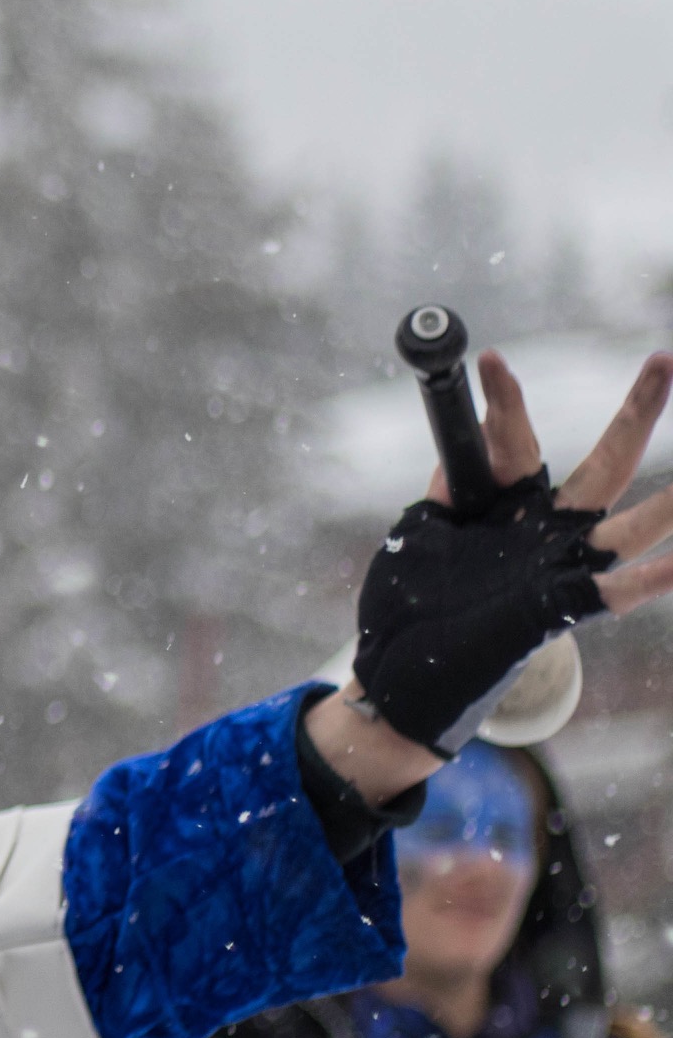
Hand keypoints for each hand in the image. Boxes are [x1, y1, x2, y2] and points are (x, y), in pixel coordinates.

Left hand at [315, 350, 672, 803]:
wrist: (391, 677)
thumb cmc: (404, 608)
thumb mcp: (419, 534)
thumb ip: (447, 492)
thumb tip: (459, 448)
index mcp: (506, 508)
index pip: (516, 441)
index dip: (506, 402)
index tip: (491, 360)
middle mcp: (544, 532)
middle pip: (604, 463)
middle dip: (636, 413)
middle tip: (663, 360)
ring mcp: (557, 569)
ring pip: (630, 525)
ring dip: (671, 501)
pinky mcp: (554, 609)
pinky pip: (611, 592)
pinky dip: (648, 578)